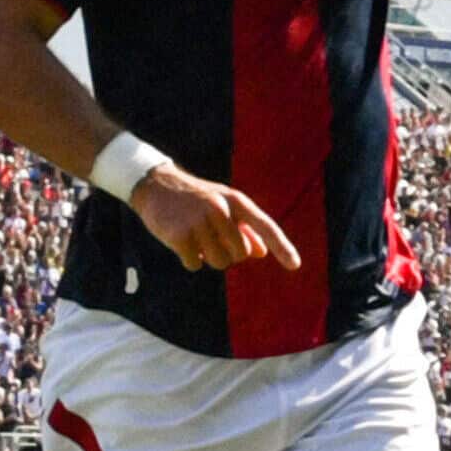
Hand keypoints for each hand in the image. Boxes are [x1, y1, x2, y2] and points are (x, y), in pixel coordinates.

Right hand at [130, 163, 303, 276]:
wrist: (155, 185)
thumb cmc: (195, 199)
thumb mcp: (222, 206)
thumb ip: (243, 228)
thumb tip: (261, 253)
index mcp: (235, 201)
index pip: (265, 225)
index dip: (282, 246)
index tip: (295, 265)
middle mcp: (220, 209)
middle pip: (239, 254)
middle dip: (228, 253)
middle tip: (211, 239)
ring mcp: (199, 222)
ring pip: (219, 262)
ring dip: (209, 258)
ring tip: (197, 239)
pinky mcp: (179, 235)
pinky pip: (195, 264)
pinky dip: (190, 259)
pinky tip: (181, 241)